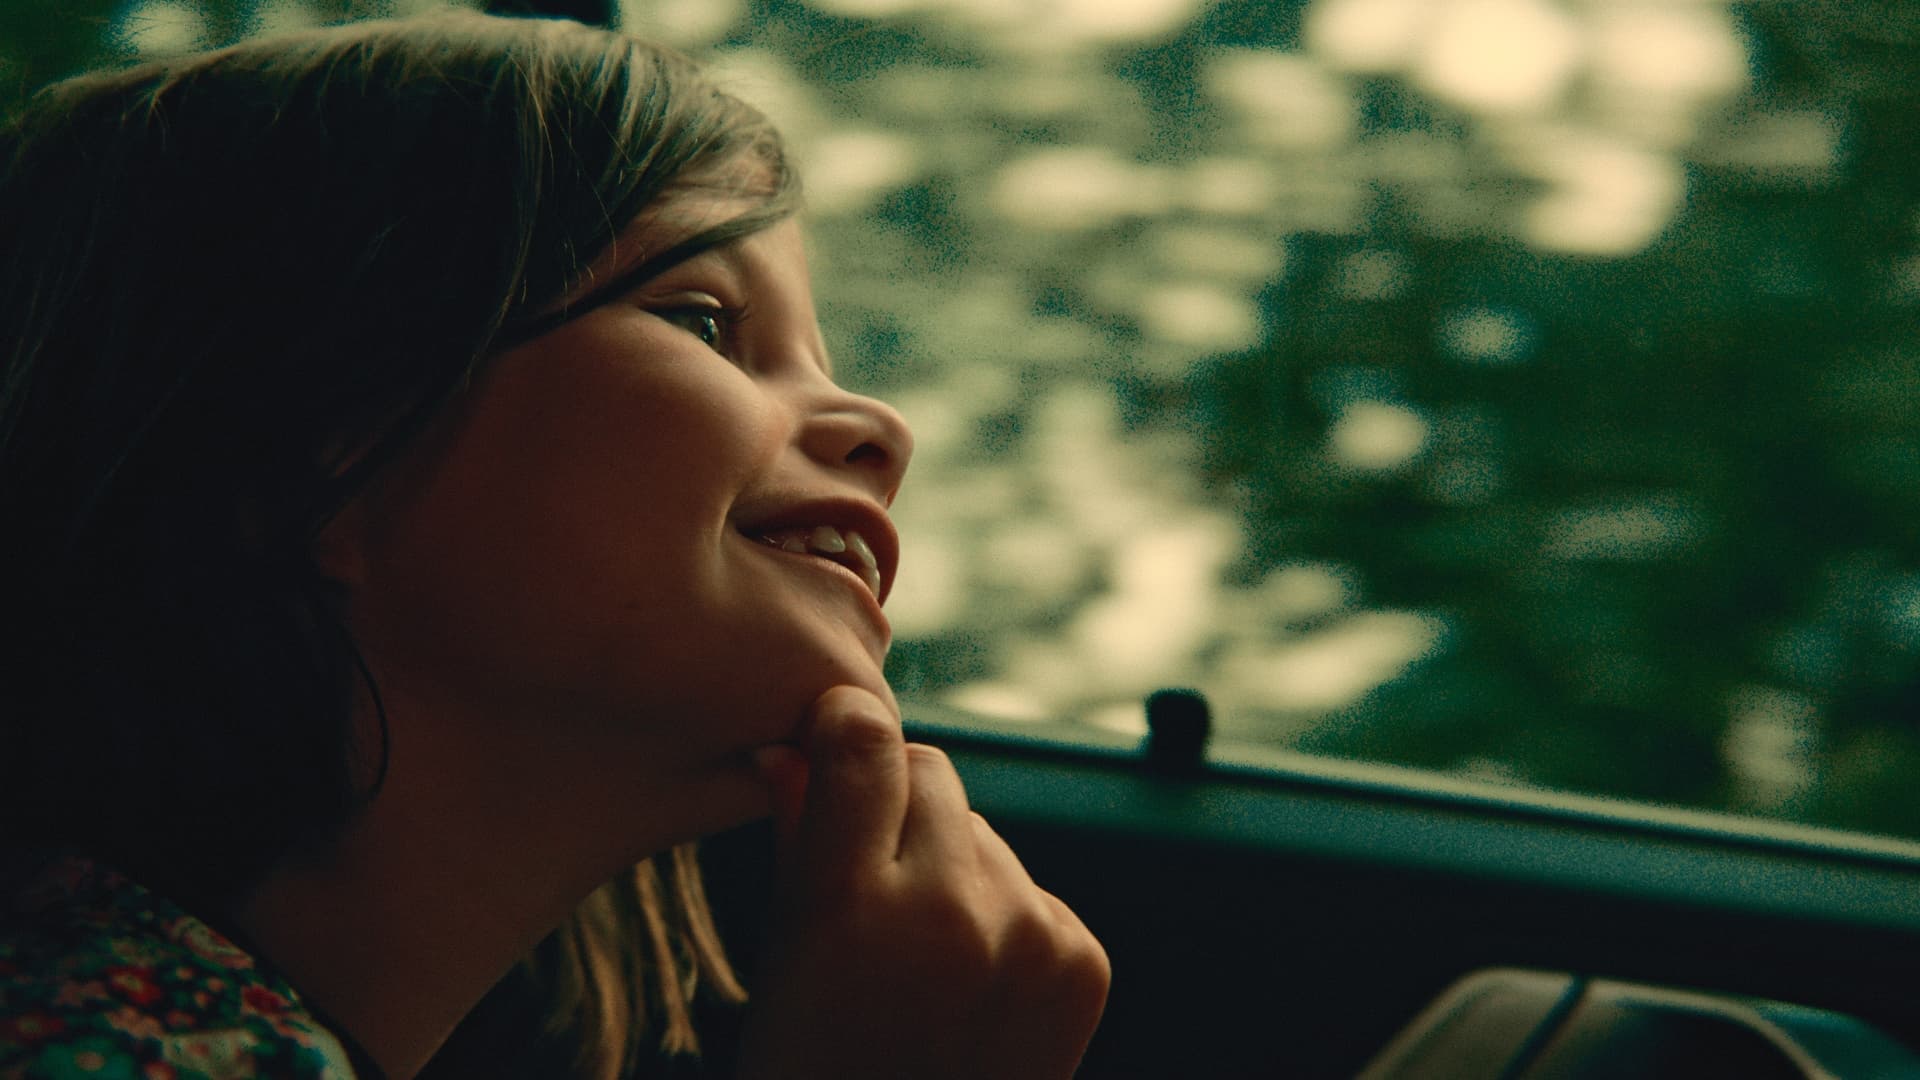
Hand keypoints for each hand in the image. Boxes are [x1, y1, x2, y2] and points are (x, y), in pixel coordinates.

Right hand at [736, 685, 1110, 1079]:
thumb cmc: (819, 1069)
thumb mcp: (781, 960)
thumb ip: (795, 836)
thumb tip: (795, 743)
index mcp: (852, 907)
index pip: (866, 743)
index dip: (846, 726)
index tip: (833, 730)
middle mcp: (953, 908)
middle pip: (932, 774)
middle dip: (899, 807)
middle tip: (870, 884)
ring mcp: (1029, 934)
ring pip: (983, 833)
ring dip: (954, 867)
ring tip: (921, 959)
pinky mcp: (1081, 959)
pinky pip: (1032, 886)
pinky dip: (1004, 917)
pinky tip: (971, 987)